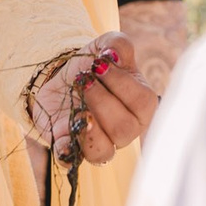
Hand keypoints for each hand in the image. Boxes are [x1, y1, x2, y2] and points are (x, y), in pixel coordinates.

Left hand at [29, 32, 159, 164]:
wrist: (62, 78)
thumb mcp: (106, 47)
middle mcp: (125, 130)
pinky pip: (73, 160)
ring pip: (104, 150)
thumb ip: (117, 44)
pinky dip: (68, 152)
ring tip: (77, 103)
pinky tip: (65, 139)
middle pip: (124, 128)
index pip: (142, 102)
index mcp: (140, 106)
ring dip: (88, 126)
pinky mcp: (72, 149)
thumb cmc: (93, 65)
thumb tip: (112, 56)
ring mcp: (100, 143)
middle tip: (84, 80)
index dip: (121, 83)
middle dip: (101, 100)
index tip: (99, 64)